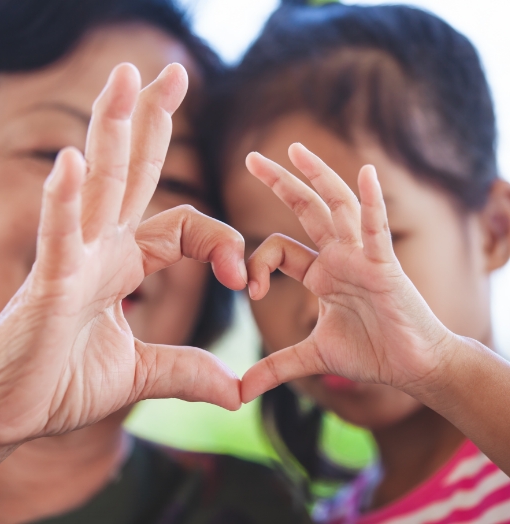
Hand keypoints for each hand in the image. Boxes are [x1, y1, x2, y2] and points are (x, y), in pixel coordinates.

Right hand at [0, 63, 245, 448]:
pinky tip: (73, 162)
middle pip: (131, 174)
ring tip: (124, 76)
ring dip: (110, 130)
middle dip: (150, 122)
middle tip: (170, 70)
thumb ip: (187, 371)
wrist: (5, 414)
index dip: (221, 242)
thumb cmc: (60, 384)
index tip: (242, 277)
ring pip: (98, 187)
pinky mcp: (46, 285)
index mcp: (123, 264)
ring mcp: (72, 261)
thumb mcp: (140, 375)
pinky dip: (64, 200)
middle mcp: (99, 250)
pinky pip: (58, 235)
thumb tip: (236, 392)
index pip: (184, 227)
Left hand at [241, 143, 452, 402]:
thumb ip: (276, 367)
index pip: (279, 249)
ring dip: (318, 177)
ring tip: (296, 149)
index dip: (256, 262)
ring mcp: (361, 257)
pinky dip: (372, 203)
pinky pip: (376, 230)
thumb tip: (239, 393)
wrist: (412, 367)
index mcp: (320, 272)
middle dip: (280, 183)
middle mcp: (338, 257)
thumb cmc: (370, 353)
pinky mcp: (384, 266)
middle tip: (252, 157)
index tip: (248, 290)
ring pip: (337, 208)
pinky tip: (365, 173)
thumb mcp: (312, 357)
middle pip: (306, 210)